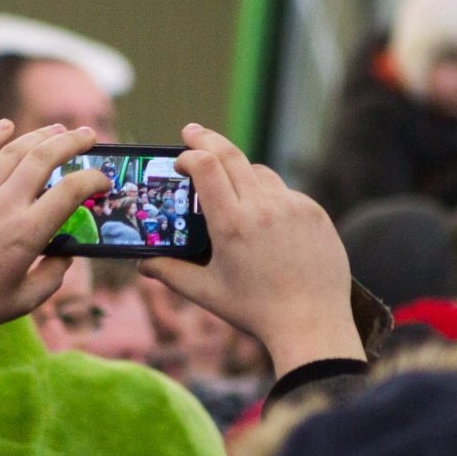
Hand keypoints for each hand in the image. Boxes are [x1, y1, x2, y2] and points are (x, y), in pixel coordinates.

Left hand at [0, 121, 110, 350]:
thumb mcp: (24, 301)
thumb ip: (53, 277)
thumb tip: (65, 255)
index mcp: (27, 233)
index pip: (70, 192)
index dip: (93, 179)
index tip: (103, 180)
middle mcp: (3, 207)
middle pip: (44, 158)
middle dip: (71, 142)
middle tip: (88, 136)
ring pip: (12, 152)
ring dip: (38, 136)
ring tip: (56, 129)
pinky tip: (6, 125)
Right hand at [138, 125, 363, 376]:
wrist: (312, 324)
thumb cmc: (256, 311)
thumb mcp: (207, 293)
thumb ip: (171, 272)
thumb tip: (142, 263)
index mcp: (231, 224)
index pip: (206, 166)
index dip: (189, 154)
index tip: (181, 157)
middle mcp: (263, 207)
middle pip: (231, 155)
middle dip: (207, 140)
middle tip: (192, 132)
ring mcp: (293, 207)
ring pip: (260, 173)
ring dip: (241, 172)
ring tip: (231, 187)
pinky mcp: (314, 213)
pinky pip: (287, 193)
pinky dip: (270, 197)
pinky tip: (265, 219)